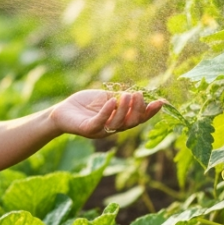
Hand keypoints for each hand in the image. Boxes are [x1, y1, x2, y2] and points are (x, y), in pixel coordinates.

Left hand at [50, 90, 165, 138]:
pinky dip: (107, 112)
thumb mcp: (106, 99)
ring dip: (125, 109)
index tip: (161, 102)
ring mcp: (100, 130)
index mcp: (119, 121)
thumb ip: (120, 99)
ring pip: (118, 123)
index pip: (138, 119)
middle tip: (139, 94)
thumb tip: (138, 94)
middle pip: (131, 122)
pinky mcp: (87, 129)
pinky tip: (111, 102)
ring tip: (128, 94)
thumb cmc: (85, 105)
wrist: (62, 111)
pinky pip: (100, 122)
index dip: (150, 112)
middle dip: (138, 109)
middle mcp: (112, 128)